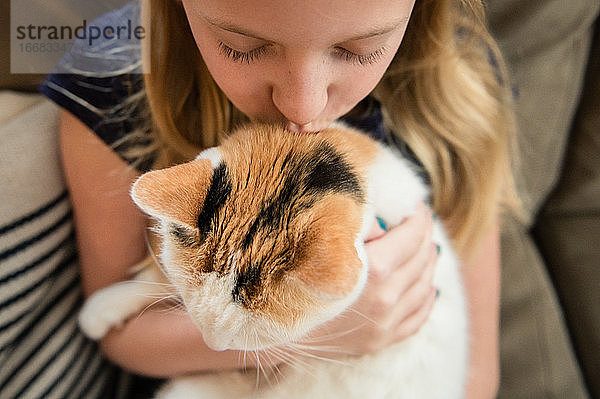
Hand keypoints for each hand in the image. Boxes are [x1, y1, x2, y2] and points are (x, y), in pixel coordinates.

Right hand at [303, 201, 437, 355]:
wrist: (275, 329)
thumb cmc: (294, 277)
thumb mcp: (323, 241)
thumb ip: (357, 225)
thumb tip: (383, 215)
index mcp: (374, 271)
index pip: (412, 235)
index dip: (417, 215)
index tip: (415, 204)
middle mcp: (386, 299)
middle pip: (422, 259)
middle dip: (425, 235)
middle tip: (419, 221)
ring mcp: (385, 324)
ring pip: (425, 286)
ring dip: (429, 262)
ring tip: (426, 247)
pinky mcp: (381, 340)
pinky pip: (418, 317)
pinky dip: (427, 298)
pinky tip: (428, 285)